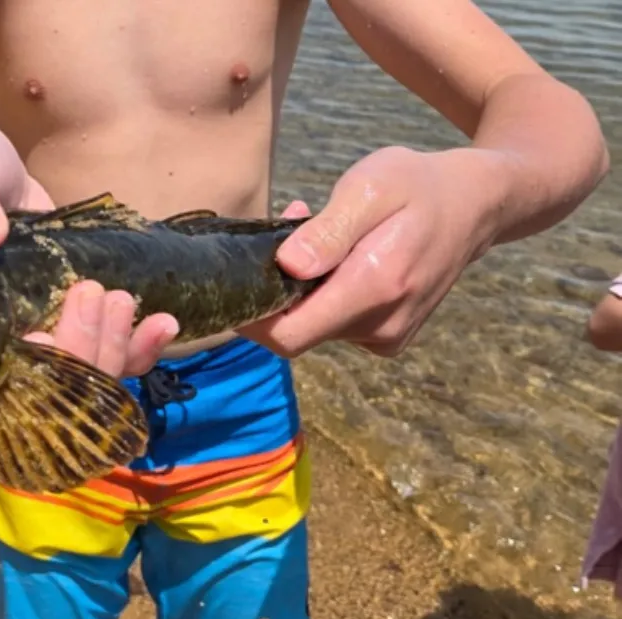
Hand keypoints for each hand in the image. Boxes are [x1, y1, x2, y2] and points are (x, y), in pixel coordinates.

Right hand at [0, 116, 177, 377]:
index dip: (20, 377)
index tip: (41, 335)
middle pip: (44, 395)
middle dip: (78, 355)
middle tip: (91, 295)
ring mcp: (32, 347)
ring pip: (81, 385)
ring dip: (112, 352)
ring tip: (121, 301)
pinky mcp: (66, 330)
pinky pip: (105, 358)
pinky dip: (138, 349)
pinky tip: (164, 325)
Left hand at [239, 146, 503, 357]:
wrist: (478, 204)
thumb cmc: (419, 185)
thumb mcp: (371, 186)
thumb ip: (329, 230)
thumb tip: (288, 266)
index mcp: (374, 289)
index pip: (289, 337)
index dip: (252, 320)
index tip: (236, 283)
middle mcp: (380, 326)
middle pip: (297, 331)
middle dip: (277, 290)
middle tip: (288, 234)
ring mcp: (387, 336)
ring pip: (316, 326)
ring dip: (302, 288)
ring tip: (320, 233)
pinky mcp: (388, 337)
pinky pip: (337, 324)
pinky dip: (326, 295)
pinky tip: (340, 258)